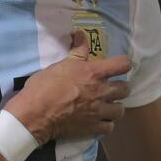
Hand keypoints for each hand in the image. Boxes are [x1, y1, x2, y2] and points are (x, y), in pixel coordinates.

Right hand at [5, 30, 130, 144]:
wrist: (35, 114)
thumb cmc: (44, 86)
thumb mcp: (60, 65)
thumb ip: (77, 51)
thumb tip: (81, 33)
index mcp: (94, 73)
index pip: (123, 64)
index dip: (123, 64)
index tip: (119, 66)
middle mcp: (101, 91)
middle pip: (125, 88)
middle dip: (120, 87)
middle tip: (110, 88)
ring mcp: (99, 111)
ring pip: (120, 110)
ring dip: (114, 107)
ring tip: (106, 106)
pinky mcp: (93, 127)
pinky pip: (109, 127)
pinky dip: (106, 124)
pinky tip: (99, 121)